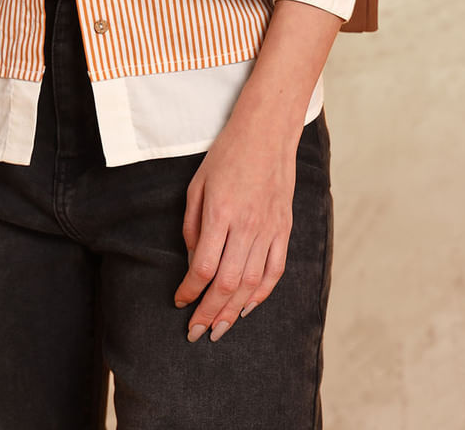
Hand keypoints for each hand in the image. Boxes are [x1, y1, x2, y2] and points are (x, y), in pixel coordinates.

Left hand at [173, 97, 302, 342]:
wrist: (266, 132)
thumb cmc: (226, 154)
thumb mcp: (197, 184)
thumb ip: (192, 225)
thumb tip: (192, 261)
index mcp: (220, 213)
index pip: (203, 267)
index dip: (189, 291)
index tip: (179, 301)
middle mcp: (246, 225)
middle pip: (227, 283)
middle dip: (209, 313)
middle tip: (196, 332)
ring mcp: (269, 229)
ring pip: (252, 283)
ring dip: (234, 311)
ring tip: (220, 329)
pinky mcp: (284, 228)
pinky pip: (275, 270)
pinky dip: (262, 294)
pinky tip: (248, 307)